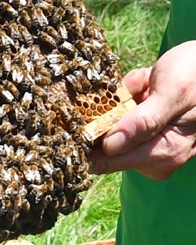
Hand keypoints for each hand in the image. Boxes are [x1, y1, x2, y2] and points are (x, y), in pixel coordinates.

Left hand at [89, 41, 195, 179]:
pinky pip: (120, 114)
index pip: (106, 160)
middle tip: (136, 88)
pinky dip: (128, 95)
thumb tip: (110, 147)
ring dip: (121, 99)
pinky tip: (150, 84)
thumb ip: (143, 122)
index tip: (71, 118)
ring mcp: (151, 146)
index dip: (84, 141)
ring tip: (150, 83)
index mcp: (164, 152)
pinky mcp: (147, 134)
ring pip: (110, 123)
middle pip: (103, 143)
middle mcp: (156, 158)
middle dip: (109, 111)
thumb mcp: (173, 93)